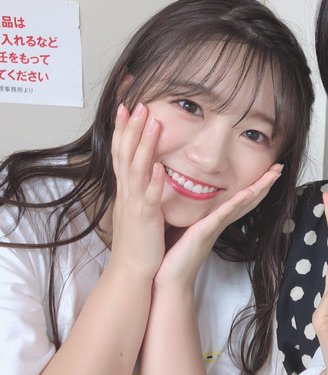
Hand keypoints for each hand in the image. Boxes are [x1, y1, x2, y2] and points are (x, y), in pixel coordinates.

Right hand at [109, 103, 165, 278]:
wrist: (132, 269)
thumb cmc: (138, 240)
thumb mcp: (137, 207)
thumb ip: (141, 187)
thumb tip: (148, 168)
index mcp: (127, 189)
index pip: (122, 152)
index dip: (123, 129)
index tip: (126, 106)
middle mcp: (127, 192)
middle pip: (126, 153)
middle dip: (131, 128)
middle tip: (137, 104)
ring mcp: (135, 204)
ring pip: (137, 169)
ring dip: (144, 145)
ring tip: (152, 123)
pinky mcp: (146, 218)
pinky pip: (149, 197)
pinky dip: (153, 181)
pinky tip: (158, 167)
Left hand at [153, 163, 282, 290]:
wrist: (170, 279)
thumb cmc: (175, 255)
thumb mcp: (185, 227)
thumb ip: (193, 214)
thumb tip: (189, 198)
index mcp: (216, 220)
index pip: (240, 199)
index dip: (255, 185)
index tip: (267, 170)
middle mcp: (220, 222)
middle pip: (249, 199)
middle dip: (265, 183)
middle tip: (280, 167)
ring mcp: (215, 226)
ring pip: (243, 203)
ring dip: (259, 188)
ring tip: (273, 174)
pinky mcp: (205, 231)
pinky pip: (223, 214)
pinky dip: (237, 202)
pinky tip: (248, 192)